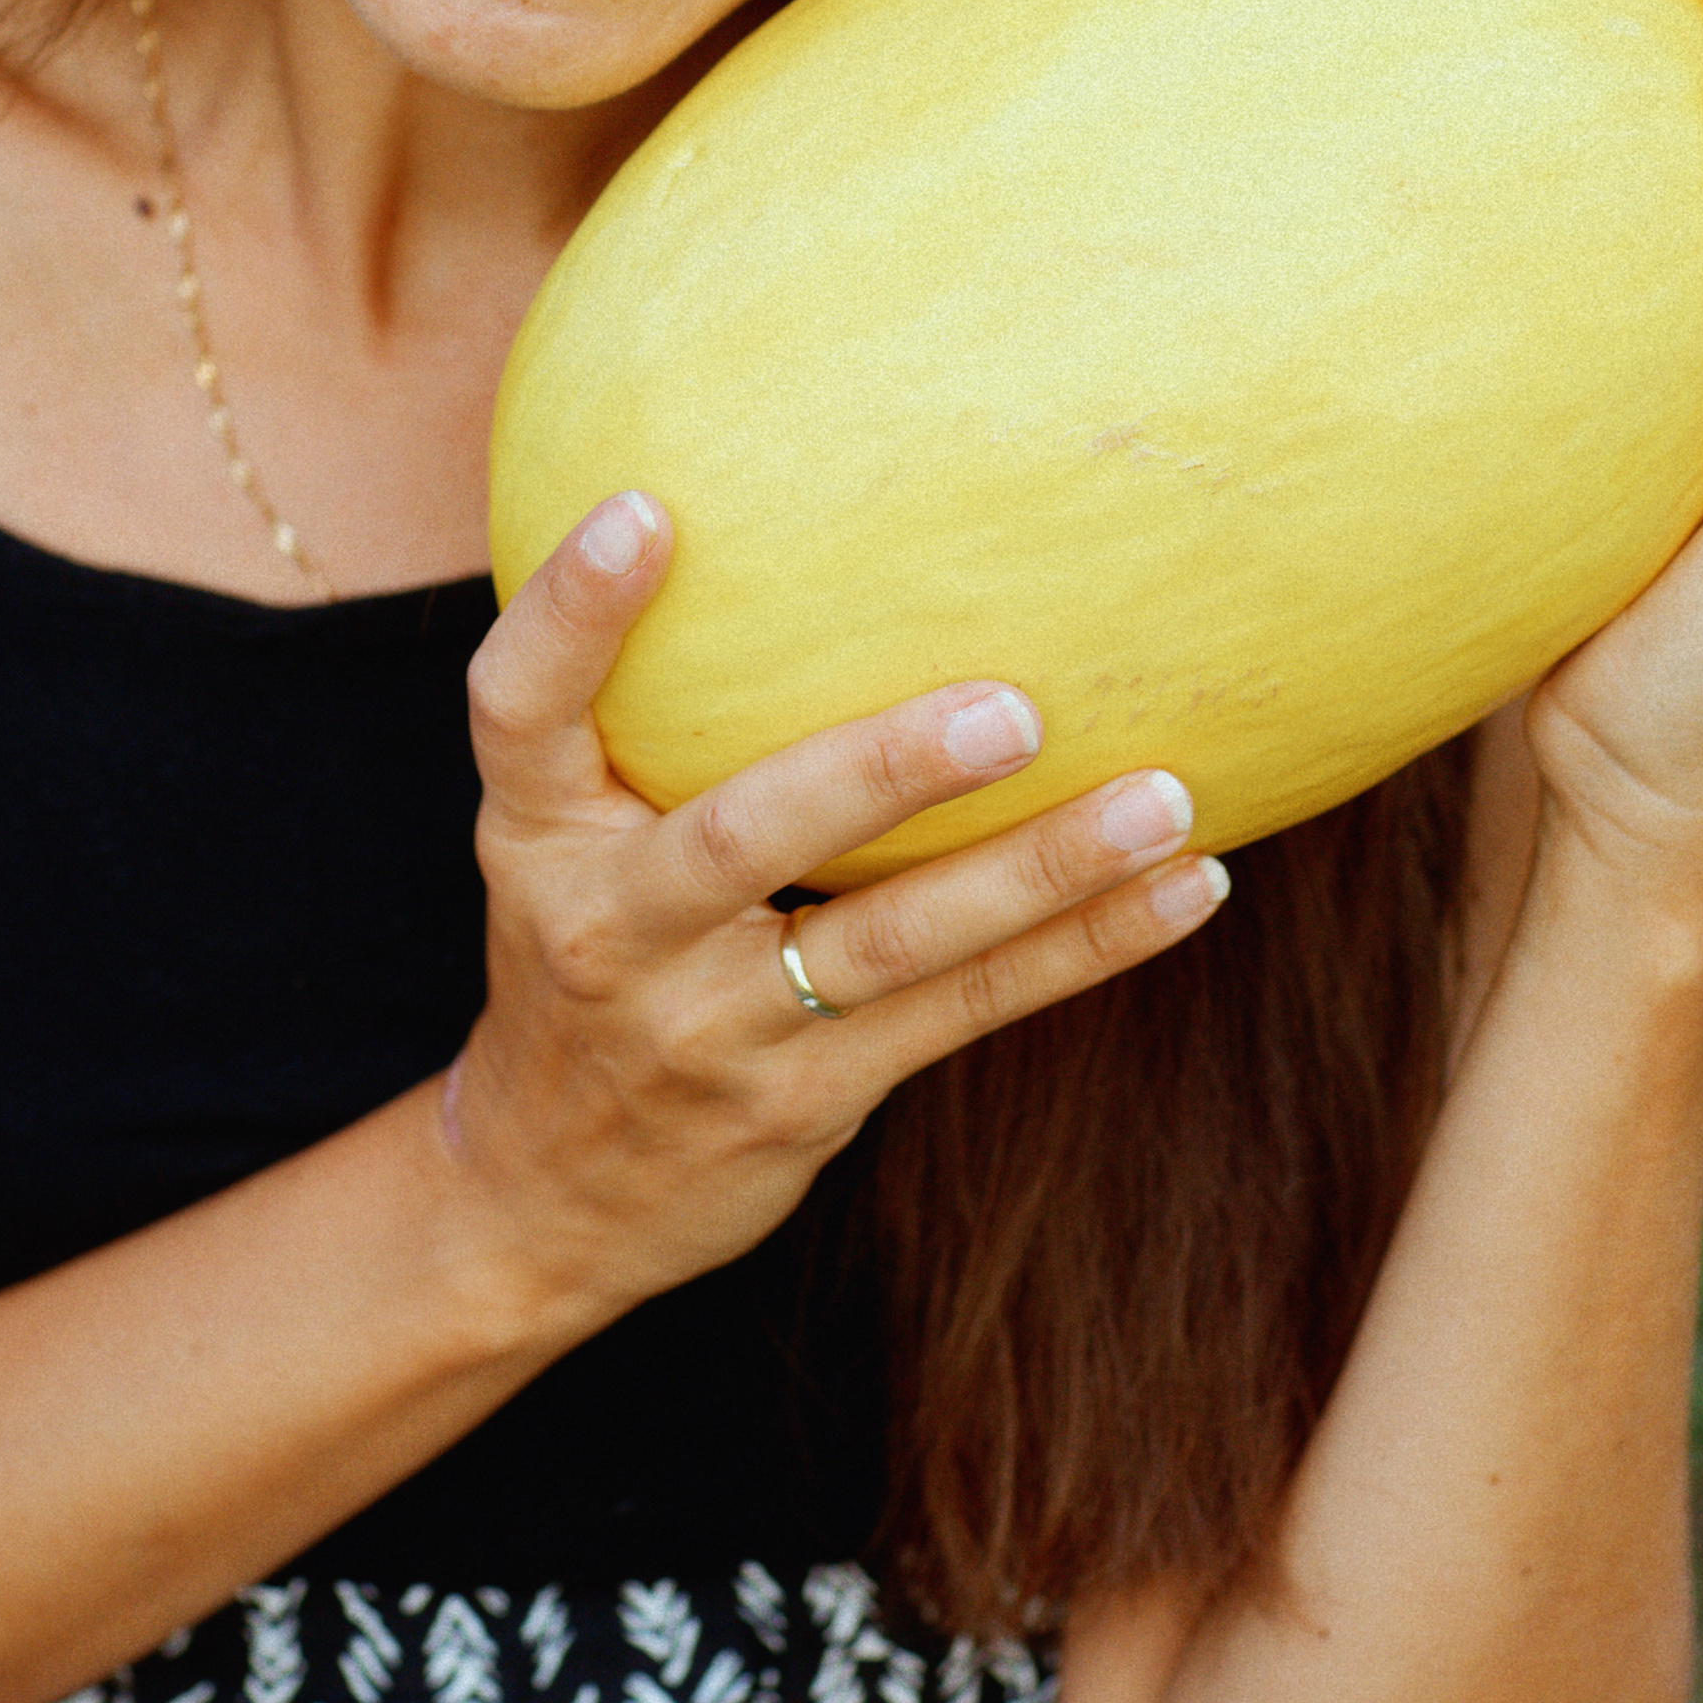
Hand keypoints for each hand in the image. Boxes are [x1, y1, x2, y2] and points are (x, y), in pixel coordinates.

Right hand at [446, 490, 1228, 1318]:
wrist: (541, 1197)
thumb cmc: (584, 954)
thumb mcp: (559, 838)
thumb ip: (635, 714)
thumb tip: (790, 505)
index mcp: (537, 834)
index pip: (517, 709)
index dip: (570, 612)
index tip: (646, 509)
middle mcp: (608, 929)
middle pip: (739, 839)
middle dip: (876, 774)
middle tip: (1011, 708)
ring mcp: (706, 1028)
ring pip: (890, 943)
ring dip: (1039, 871)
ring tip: (1164, 800)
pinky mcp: (802, 1101)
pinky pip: (962, 1010)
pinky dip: (1081, 947)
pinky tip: (1185, 887)